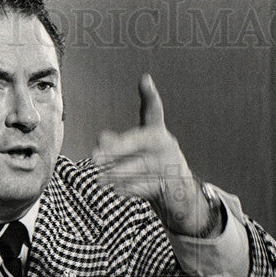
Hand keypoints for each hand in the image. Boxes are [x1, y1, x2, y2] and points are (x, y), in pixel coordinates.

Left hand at [93, 74, 217, 236]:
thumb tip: (102, 139)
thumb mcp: (136, 155)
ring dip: (118, 173)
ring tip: (99, 180)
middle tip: (95, 156)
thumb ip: (119, 145)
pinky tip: (117, 190)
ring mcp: (170, 164)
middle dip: (118, 149)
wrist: (180, 196)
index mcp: (157, 132)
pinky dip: (131, 188)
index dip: (150, 96)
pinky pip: (147, 186)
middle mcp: (165, 144)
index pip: (154, 111)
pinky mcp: (171, 185)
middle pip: (140, 141)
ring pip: (141, 165)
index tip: (145, 80)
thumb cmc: (152, 170)